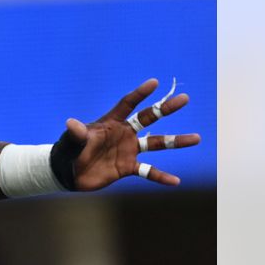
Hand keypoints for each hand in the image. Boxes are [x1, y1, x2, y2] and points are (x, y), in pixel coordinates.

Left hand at [63, 78, 200, 190]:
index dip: (139, 94)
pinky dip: (161, 176)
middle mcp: (123, 134)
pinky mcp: (127, 167)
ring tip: (197, 138)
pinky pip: (148, 171)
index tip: (154, 82)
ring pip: (157, 144)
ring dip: (176, 141)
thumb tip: (71, 124)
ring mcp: (128, 150)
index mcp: (110, 123)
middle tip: (184, 98)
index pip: (127, 104)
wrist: (67, 173)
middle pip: (149, 118)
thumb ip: (75, 135)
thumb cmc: (67, 153)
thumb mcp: (70, 143)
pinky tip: (176, 181)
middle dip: (166, 108)